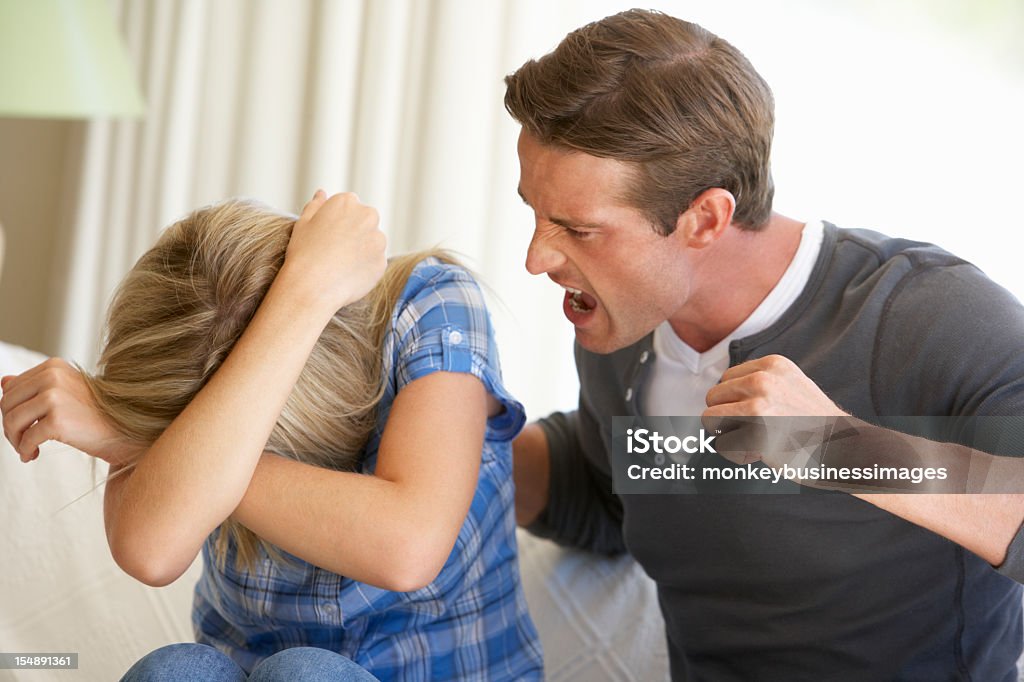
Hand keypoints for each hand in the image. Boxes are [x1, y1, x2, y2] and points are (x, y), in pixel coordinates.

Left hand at [1, 358, 142, 464]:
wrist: (123, 430)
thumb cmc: (96, 413)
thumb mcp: (64, 391)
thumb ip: (34, 385)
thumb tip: (4, 381)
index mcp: (53, 366)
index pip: (12, 388)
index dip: (12, 410)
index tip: (24, 426)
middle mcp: (52, 377)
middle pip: (7, 403)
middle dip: (10, 427)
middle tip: (22, 441)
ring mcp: (55, 397)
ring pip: (12, 420)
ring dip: (15, 440)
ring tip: (27, 449)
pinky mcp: (58, 420)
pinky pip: (26, 438)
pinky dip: (25, 450)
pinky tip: (33, 455)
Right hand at [280, 190, 387, 311]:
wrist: (312, 287)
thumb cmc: (303, 253)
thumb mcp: (303, 223)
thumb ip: (316, 205)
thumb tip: (322, 193)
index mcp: (348, 202)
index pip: (350, 206)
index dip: (337, 222)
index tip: (328, 235)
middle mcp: (368, 216)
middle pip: (365, 222)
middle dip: (355, 233)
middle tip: (335, 250)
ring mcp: (378, 240)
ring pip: (372, 242)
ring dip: (361, 250)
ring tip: (340, 265)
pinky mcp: (382, 262)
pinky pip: (374, 263)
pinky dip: (364, 268)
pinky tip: (347, 275)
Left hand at [703, 355, 845, 468]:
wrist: (845, 449)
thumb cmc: (814, 422)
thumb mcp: (791, 383)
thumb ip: (759, 380)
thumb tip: (718, 391)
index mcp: (772, 365)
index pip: (725, 379)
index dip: (735, 400)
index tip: (758, 414)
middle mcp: (763, 381)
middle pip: (713, 397)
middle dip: (726, 416)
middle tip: (754, 430)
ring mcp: (759, 408)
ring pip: (710, 419)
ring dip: (726, 434)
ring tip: (754, 440)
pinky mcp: (755, 436)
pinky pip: (721, 446)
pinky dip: (735, 454)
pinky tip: (759, 454)